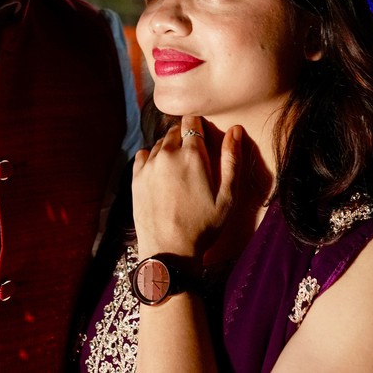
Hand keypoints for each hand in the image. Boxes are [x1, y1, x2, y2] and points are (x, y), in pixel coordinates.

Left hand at [131, 117, 241, 257]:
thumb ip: (232, 160)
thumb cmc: (203, 227)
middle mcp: (168, 154)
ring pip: (160, 143)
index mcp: (192, 155)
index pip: (191, 121)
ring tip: (178, 169)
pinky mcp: (136, 177)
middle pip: (175, 131)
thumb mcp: (227, 197)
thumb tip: (236, 130)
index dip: (197, 125)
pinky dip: (152, 158)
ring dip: (169, 148)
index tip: (202, 135)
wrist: (169, 251)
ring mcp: (149, 165)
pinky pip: (144, 155)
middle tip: (193, 157)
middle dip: (184, 137)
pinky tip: (161, 174)